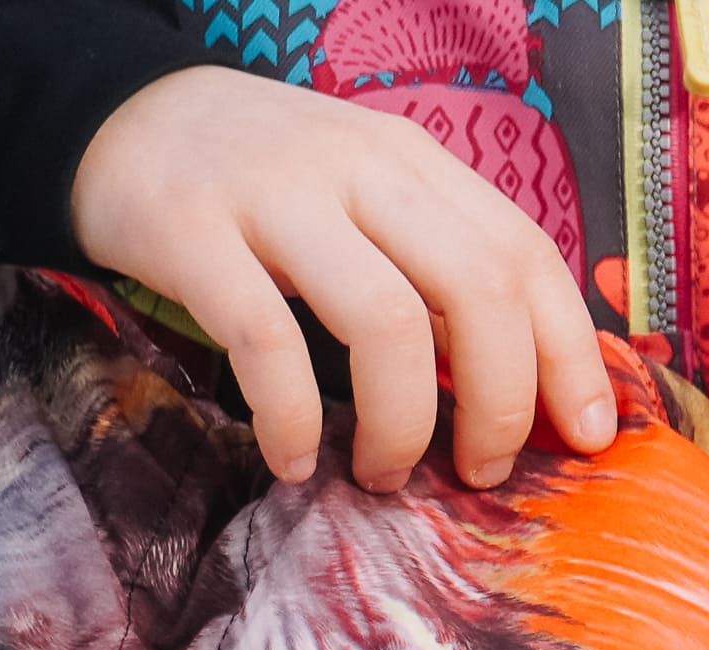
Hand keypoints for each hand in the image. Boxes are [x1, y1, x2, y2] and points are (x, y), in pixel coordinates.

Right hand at [68, 65, 618, 492]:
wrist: (119, 117)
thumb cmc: (271, 186)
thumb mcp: (372, 197)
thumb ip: (445, 265)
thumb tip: (535, 389)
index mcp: (417, 163)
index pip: (527, 258)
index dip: (572, 357)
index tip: (589, 438)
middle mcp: (358, 168)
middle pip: (478, 290)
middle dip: (501, 403)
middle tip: (483, 472)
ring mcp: (273, 195)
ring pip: (385, 322)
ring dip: (403, 424)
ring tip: (387, 474)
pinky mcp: (191, 231)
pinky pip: (266, 341)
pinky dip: (292, 418)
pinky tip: (296, 460)